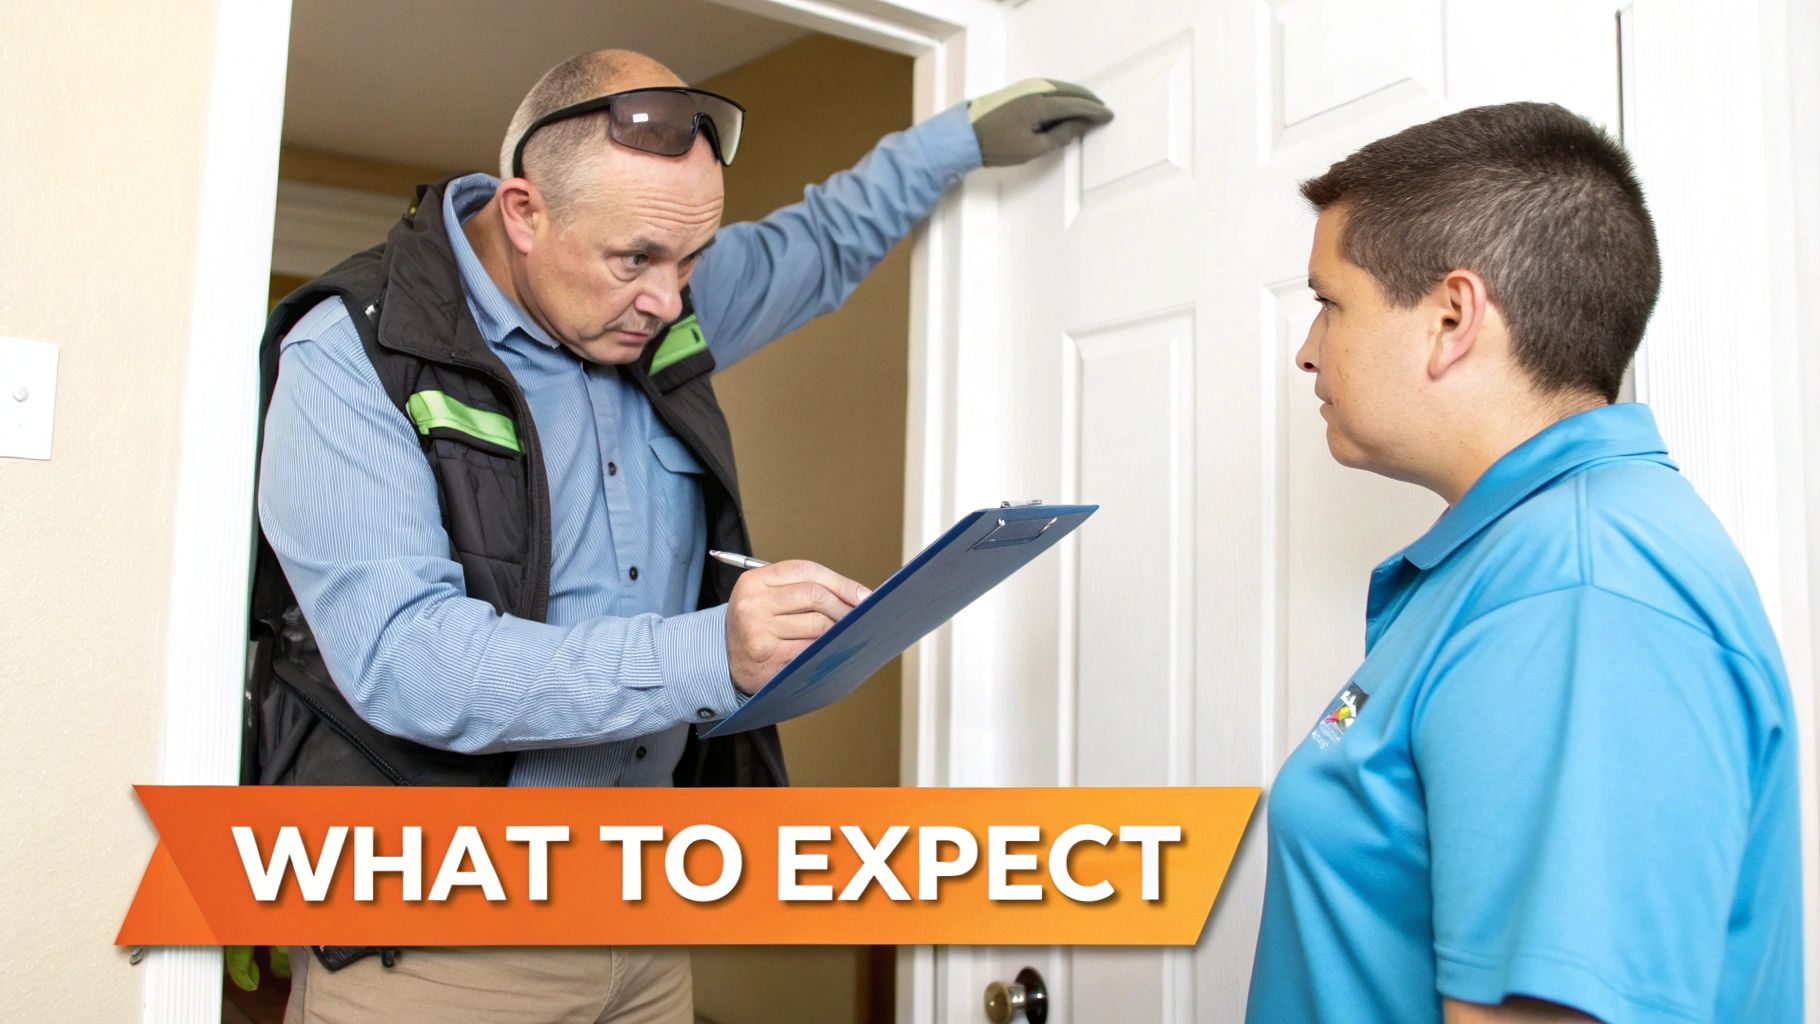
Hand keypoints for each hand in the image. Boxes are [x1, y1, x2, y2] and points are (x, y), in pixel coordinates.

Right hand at [726, 560, 869, 694]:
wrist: (721, 660)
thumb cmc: (755, 625)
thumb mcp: (766, 597)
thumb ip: (801, 589)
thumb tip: (855, 596)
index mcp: (754, 581)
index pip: (807, 571)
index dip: (841, 582)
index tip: (864, 596)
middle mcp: (753, 603)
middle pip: (815, 596)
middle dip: (845, 607)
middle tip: (862, 617)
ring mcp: (759, 632)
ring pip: (817, 625)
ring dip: (837, 630)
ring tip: (847, 633)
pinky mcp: (768, 658)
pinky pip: (810, 649)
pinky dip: (826, 648)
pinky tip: (832, 649)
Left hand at [968, 78, 1113, 166]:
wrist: (964, 135)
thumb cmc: (997, 146)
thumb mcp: (1032, 149)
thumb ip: (1060, 136)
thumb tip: (1080, 126)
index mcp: (1041, 105)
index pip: (1076, 106)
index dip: (1094, 112)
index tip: (1108, 116)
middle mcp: (1036, 90)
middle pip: (1071, 92)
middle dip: (1089, 101)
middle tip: (1103, 110)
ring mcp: (1026, 87)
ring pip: (1060, 86)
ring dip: (1077, 95)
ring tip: (1089, 105)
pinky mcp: (1019, 89)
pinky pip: (1049, 86)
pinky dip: (1063, 92)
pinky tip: (1067, 100)